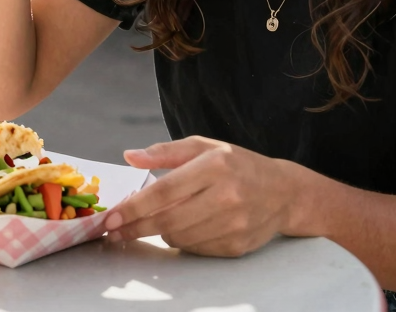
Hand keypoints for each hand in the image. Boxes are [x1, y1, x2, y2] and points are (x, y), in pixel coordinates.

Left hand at [104, 137, 301, 257]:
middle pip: (168, 220)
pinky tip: (184, 227)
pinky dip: (182, 240)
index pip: (165, 191)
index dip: (135, 206)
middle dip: (136, 227)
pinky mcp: (236, 246)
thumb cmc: (237, 164)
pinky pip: (196, 249)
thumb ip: (165, 152)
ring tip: (157, 220)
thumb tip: (130, 156)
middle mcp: (226, 196)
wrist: (283, 192)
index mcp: (214, 165)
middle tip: (114, 230)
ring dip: (160, 231)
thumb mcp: (204, 146)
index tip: (112, 216)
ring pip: (179, 237)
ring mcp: (233, 224)